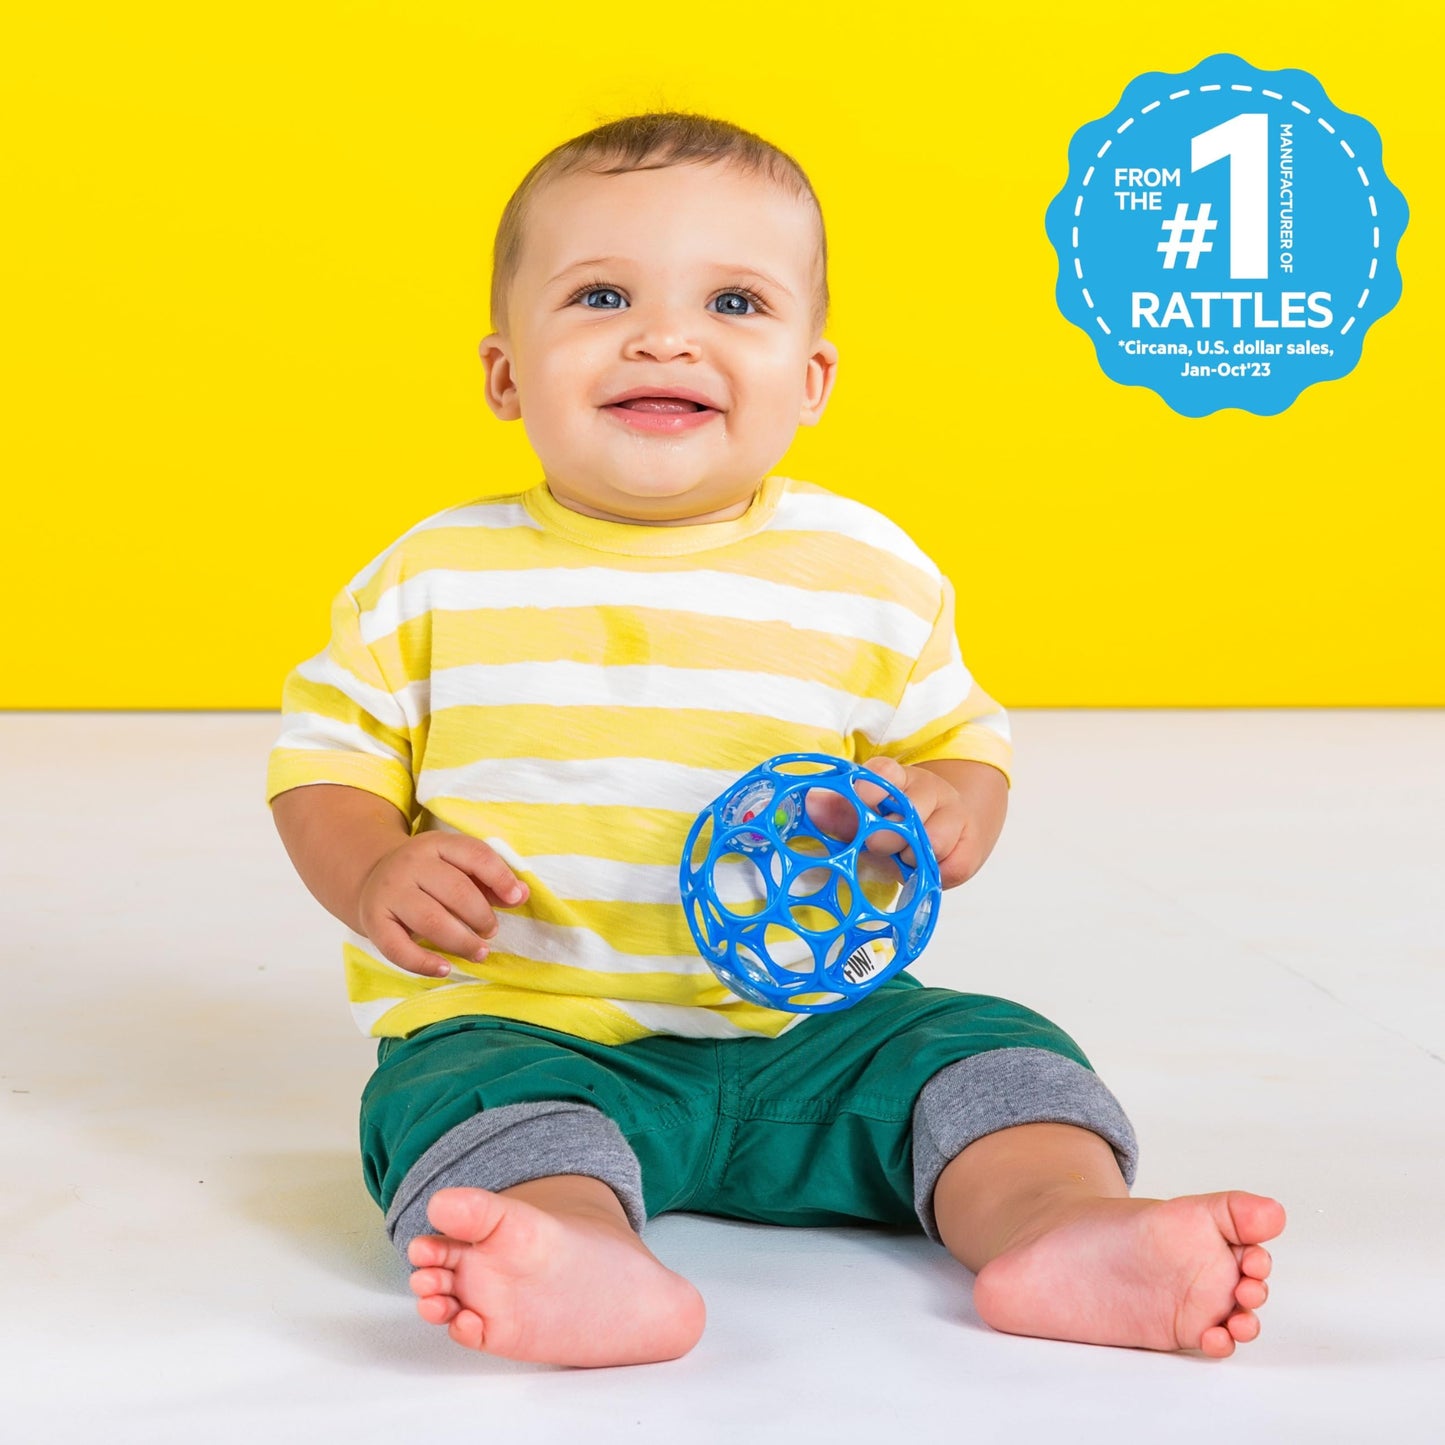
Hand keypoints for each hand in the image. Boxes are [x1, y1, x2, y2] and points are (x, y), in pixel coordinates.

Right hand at [357, 833, 529, 977]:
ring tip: (480, 952)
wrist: (372, 877)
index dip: (501, 877)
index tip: (517, 899)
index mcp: (437, 844)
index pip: (475, 855)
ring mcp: (390, 892)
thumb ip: (490, 880)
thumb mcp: (457, 867)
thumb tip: (521, 894)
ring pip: (431, 920)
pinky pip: (398, 948)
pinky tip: (445, 969)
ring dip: (462, 941)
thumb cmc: (429, 876)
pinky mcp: (374, 921)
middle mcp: (410, 864)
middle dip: (482, 916)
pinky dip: (424, 963)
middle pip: (456, 891)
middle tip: (491, 931)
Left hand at [803, 756, 1006, 888]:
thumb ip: (839, 812)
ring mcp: (954, 815)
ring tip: (903, 859)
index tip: (861, 802)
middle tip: (876, 847)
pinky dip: (934, 876)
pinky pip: (952, 867)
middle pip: (909, 810)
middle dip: (886, 838)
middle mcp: (928, 790)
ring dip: (911, 858)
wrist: (949, 832)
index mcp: (896, 778)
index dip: (871, 788)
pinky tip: (925, 869)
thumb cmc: (895, 825)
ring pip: (933, 840)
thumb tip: (811, 803)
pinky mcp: (970, 845)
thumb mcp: (866, 815)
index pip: (885, 772)